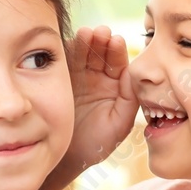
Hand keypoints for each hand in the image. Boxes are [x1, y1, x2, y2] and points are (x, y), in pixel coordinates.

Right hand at [65, 24, 136, 168]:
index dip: (117, 51)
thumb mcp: (119, 125)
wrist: (65, 157)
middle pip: (101, 54)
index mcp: (116, 86)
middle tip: (101, 32)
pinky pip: (63, 62)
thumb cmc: (96, 144)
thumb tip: (132, 74)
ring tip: (86, 33)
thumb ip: (129, 101)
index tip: (116, 40)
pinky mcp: (59, 79)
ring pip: (82, 54)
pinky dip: (65, 52)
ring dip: (84, 42)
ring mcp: (78, 76)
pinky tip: (67, 44)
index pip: (119, 63)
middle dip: (101, 42)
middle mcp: (98, 78)